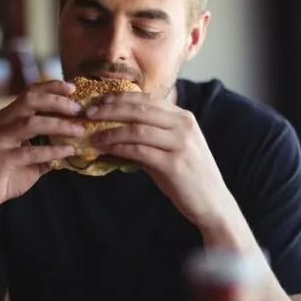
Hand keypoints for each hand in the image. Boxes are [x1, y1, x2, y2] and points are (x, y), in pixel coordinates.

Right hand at [0, 80, 83, 227]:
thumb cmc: (4, 176)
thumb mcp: (28, 158)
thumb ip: (46, 148)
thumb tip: (75, 144)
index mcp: (5, 118)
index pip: (29, 93)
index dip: (51, 87)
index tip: (72, 87)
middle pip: (29, 100)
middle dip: (57, 101)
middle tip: (79, 109)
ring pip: (29, 123)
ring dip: (58, 125)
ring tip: (79, 130)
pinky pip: (29, 152)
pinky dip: (52, 151)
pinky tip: (68, 151)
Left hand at [86, 91, 226, 229]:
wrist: (212, 202)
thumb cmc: (188, 177)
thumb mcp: (171, 150)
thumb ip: (149, 138)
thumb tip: (115, 132)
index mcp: (184, 118)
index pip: (148, 99)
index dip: (121, 97)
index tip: (100, 99)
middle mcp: (184, 126)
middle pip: (140, 109)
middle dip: (111, 109)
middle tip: (89, 112)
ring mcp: (180, 144)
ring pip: (138, 129)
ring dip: (111, 130)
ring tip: (93, 134)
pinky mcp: (174, 164)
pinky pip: (140, 151)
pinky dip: (120, 147)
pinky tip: (106, 149)